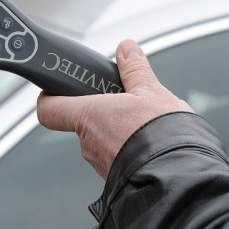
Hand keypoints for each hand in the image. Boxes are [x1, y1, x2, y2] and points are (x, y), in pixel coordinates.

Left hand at [37, 39, 193, 177]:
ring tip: (146, 122)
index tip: (59, 85)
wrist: (179, 179)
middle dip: (102, 108)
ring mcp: (101, 164)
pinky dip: (128, 146)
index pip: (49, 108)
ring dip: (118, 128)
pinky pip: (116, 156)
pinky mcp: (116, 178)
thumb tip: (126, 49)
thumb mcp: (153, 93)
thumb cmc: (162, 137)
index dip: (51, 95)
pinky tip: (151, 142)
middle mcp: (88, 143)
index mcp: (89, 116)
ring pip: (102, 139)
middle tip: (125, 100)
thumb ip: (135, 70)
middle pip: (84, 119)